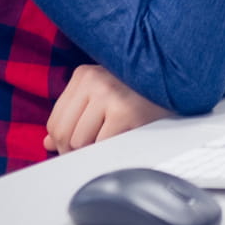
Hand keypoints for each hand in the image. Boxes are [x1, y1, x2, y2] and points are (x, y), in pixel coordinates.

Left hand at [43, 64, 170, 154]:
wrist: (177, 79)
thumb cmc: (139, 91)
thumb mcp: (102, 96)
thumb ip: (74, 116)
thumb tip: (48, 144)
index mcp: (83, 75)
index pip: (55, 120)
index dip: (63, 142)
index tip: (79, 146)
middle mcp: (93, 80)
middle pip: (63, 133)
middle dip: (74, 150)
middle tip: (93, 149)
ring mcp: (108, 94)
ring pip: (79, 142)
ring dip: (94, 149)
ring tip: (112, 139)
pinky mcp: (124, 111)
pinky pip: (101, 145)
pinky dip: (109, 150)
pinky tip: (123, 137)